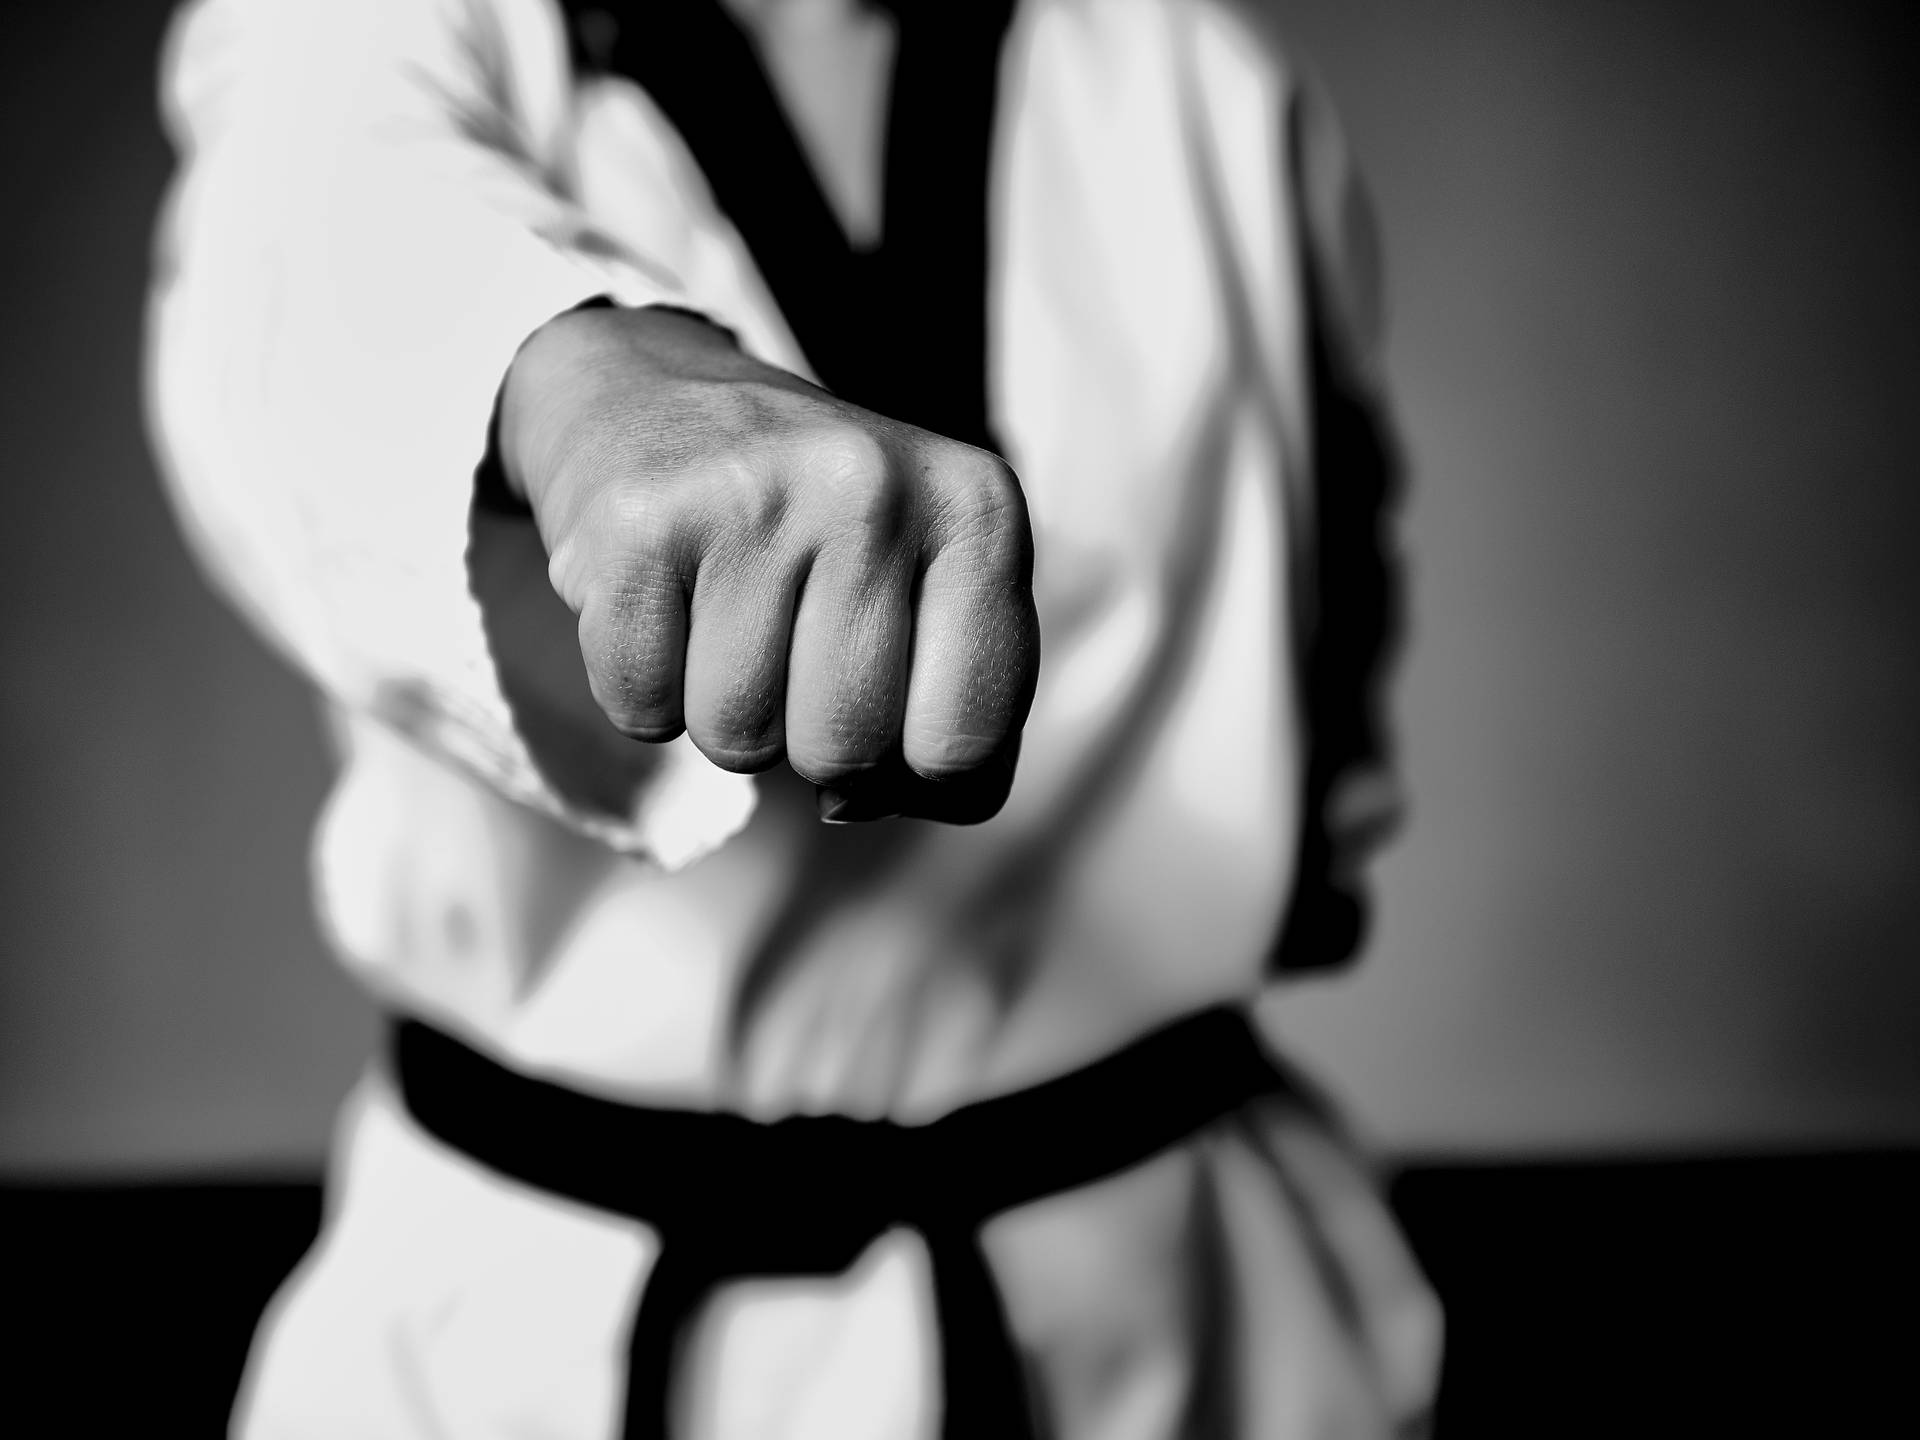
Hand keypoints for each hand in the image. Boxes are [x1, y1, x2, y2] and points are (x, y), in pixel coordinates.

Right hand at [497, 304, 1038, 822]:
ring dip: (722, 711)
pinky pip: (643, 707)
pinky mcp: (641, 519)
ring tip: (725, 615)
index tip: (887, 711)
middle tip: (789, 644)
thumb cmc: (813, 530)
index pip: (966, 744)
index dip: (917, 772)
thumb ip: (951, 716)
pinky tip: (665, 605)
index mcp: (978, 511)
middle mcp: (874, 484)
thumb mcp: (927, 588)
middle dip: (809, 738)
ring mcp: (755, 492)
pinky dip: (644, 688)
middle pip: (847, 750)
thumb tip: (855, 806)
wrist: (651, 393)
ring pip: (740, 739)